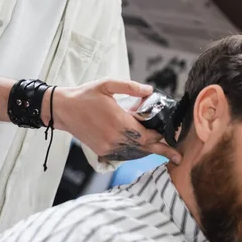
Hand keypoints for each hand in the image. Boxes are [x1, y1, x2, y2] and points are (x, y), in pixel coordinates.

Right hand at [51, 79, 181, 164]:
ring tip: (164, 152)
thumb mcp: (107, 85)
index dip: (161, 137)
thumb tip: (149, 90)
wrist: (63, 109)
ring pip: (135, 154)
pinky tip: (142, 148)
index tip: (174, 136)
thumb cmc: (85, 95)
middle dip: (162, 150)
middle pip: (145, 148)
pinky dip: (135, 152)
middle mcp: (115, 138)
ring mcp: (108, 147)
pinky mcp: (102, 151)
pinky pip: (124, 155)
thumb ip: (130, 87)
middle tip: (178, 156)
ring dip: (148, 152)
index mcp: (119, 122)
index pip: (147, 136)